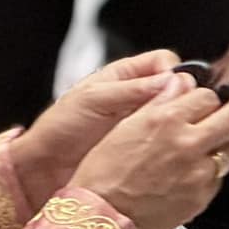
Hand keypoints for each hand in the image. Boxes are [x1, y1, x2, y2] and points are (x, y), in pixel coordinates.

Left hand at [11, 50, 180, 205]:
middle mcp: (136, 96)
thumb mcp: (94, 99)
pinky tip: (171, 148)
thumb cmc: (61, 127)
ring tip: (176, 132)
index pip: (164, 62)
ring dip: (178, 121)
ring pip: (174, 114)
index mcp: (124, 75)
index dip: (175, 72)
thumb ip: (131, 89)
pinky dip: (173, 141)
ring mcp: (141, 122)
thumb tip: (171, 80)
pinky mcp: (143, 146)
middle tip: (181, 112)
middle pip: (174, 88)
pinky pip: (166, 138)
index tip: (179, 88)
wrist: (46, 166)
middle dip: (182, 98)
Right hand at [68, 78, 228, 228]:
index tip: (207, 99)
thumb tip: (179, 84)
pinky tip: (209, 165)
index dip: (207, 96)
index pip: (207, 96)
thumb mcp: (125, 126)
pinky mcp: (202, 197)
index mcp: (167, 120)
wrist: (103, 216)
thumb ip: (159, 103)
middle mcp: (188, 143)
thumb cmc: (105, 173)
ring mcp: (199, 172)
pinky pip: (220, 175)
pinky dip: (217, 167)